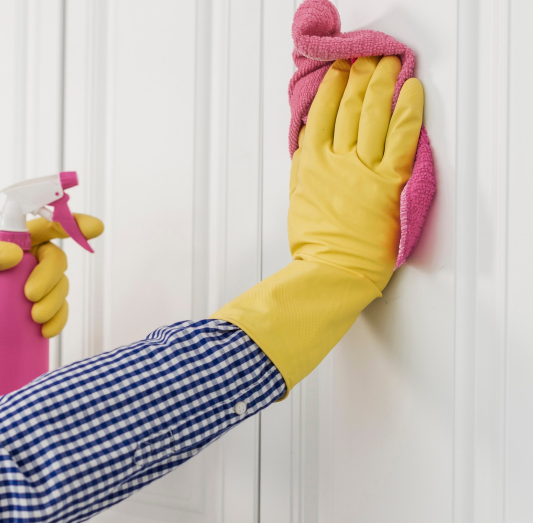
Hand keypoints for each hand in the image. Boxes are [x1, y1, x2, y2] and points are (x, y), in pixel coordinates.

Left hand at [0, 213, 103, 401]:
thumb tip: (16, 254)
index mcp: (18, 244)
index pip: (48, 227)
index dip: (74, 224)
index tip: (93, 228)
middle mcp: (32, 263)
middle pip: (58, 260)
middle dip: (50, 277)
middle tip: (30, 296)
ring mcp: (39, 289)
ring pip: (62, 288)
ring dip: (54, 302)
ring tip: (33, 318)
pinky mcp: (41, 314)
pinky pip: (61, 313)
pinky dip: (58, 321)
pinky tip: (44, 330)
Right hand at [213, 56, 423, 392]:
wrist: (331, 274)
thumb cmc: (314, 250)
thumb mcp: (299, 203)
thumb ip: (306, 174)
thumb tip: (310, 151)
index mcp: (311, 167)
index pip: (322, 117)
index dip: (331, 90)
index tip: (338, 72)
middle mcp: (336, 162)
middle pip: (349, 109)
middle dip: (359, 78)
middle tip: (367, 60)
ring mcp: (363, 170)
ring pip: (373, 114)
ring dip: (381, 84)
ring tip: (387, 65)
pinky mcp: (389, 182)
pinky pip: (402, 136)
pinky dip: (408, 109)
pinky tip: (410, 91)